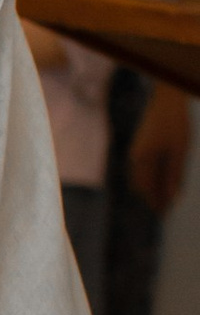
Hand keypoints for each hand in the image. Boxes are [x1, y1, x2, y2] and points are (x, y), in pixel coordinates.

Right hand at [132, 82, 190, 214]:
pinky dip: (149, 177)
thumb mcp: (179, 151)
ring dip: (150, 188)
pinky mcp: (140, 146)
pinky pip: (141, 168)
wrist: (167, 99)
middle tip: (164, 210)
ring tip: (163, 197)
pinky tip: (159, 179)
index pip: (147, 189)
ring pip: (140, 178)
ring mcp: (136, 151)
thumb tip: (173, 198)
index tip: (164, 215)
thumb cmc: (175, 123)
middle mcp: (135, 158)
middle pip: (141, 186)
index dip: (156, 203)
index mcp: (143, 161)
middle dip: (152, 198)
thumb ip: (174, 176)